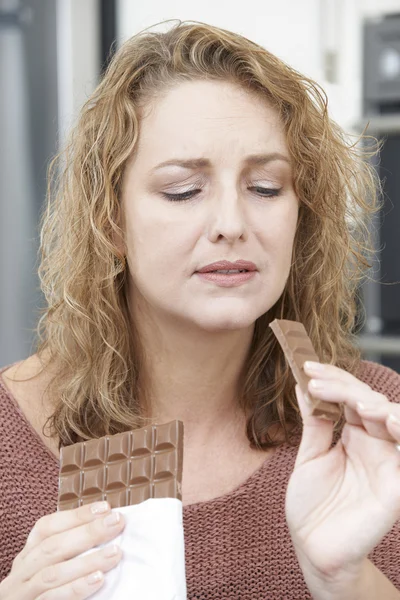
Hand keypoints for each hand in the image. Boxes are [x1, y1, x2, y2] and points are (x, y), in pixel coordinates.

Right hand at [0, 501, 124, 598]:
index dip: (76, 516)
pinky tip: (98, 579)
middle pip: (53, 546)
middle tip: (116, 523)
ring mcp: (24, 593)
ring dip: (87, 561)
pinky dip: (76, 587)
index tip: (105, 508)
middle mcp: (22, 571)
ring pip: (53, 572)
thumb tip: (107, 527)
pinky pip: (53, 597)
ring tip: (115, 553)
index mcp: (27, 554)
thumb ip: (72, 550)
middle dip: (88, 532)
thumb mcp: (52, 567)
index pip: (47, 527)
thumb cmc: (48, 591)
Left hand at [286, 361, 399, 587]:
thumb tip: (302, 384)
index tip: (306, 366)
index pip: (351, 396)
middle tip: (316, 380)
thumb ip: (314, 422)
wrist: (313, 548)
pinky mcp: (395, 486)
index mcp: (355, 435)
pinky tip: (386, 419)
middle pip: (370, 401)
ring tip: (352, 400)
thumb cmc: (312, 505)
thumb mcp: (310, 456)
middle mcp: (374, 444)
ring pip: (395, 420)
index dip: (333, 379)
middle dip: (344, 386)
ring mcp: (387, 463)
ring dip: (376, 404)